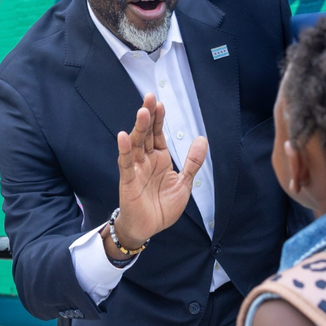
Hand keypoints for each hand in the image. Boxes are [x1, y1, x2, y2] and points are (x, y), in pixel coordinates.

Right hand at [109, 93, 207, 251]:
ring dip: (139, 128)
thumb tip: (202, 139)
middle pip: (146, 134)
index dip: (158, 119)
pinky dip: (124, 150)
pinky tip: (123, 136)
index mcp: (160, 159)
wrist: (149, 228)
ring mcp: (136, 169)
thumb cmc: (163, 206)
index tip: (160, 103)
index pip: (158, 134)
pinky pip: (125, 163)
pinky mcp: (128, 180)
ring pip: (136, 144)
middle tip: (150, 98)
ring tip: (143, 112)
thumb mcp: (184, 183)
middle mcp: (146, 160)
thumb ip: (192, 162)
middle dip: (148, 116)